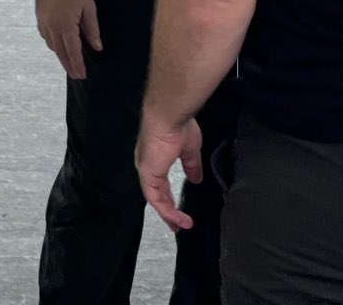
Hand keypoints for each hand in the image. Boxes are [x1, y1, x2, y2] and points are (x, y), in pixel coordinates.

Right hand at [34, 0, 101, 79]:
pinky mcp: (39, 17)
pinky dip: (53, 44)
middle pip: (61, 52)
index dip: (78, 65)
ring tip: (69, 63)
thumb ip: (92, 29)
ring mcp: (44, 22)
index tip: (81, 76)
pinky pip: (46, 36)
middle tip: (76, 76)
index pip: (73, 51)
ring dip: (60, 55)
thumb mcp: (89, 7)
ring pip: (52, 45)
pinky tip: (57, 45)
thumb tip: (96, 46)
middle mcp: (52, 27)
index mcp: (65, 26)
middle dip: (69, 65)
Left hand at [136, 114, 202, 231]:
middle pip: (156, 194)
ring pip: (155, 199)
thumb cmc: (179, 127)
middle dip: (166, 211)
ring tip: (180, 226)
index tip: (177, 209)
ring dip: (169, 215)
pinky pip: (156, 200)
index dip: (169, 197)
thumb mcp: (189, 149)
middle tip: (176, 224)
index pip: (160, 183)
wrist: (168, 117)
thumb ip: (191, 165)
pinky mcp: (148, 176)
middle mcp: (148, 165)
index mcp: (156, 158)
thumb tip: (196, 179)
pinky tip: (179, 219)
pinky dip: (168, 211)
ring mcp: (146, 171)